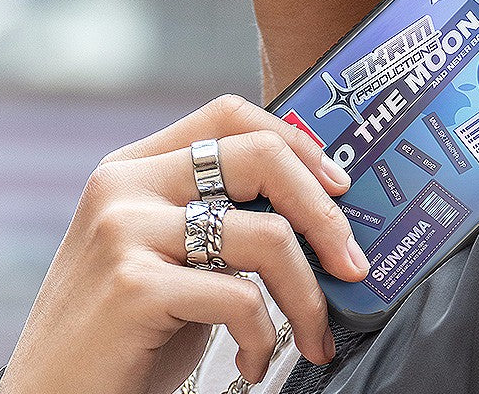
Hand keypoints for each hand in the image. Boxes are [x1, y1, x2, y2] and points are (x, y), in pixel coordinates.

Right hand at [0, 95, 368, 393]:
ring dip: (308, 296)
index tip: (337, 186)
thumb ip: (220, 216)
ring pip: (267, 234)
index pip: (231, 114)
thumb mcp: (170, 253)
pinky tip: (253, 363)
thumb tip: (316, 208)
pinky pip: (240, 297)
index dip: (296, 140)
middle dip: (324, 214)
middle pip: (261, 157)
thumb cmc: (127, 330)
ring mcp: (126, 229)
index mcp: (137, 165)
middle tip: (352, 263)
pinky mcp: (134, 284)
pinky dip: (264, 337)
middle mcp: (127, 183)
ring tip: (313, 336)